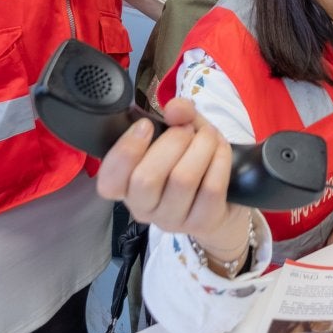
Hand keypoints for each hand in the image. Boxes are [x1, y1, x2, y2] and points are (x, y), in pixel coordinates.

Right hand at [95, 97, 251, 267]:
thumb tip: (176, 109)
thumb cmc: (190, 159)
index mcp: (126, 185)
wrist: (224, 198)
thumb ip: (177, 114)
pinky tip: (221, 150)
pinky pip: (211, 188)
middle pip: (146, 179)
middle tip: (186, 129)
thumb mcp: (182, 129)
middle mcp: (143, 207)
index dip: (125, 151)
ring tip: (208, 135)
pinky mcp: (202, 223)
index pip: (108, 181)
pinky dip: (219, 160)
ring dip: (201, 147)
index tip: (146, 125)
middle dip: (172, 142)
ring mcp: (172, 219)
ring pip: (182, 180)